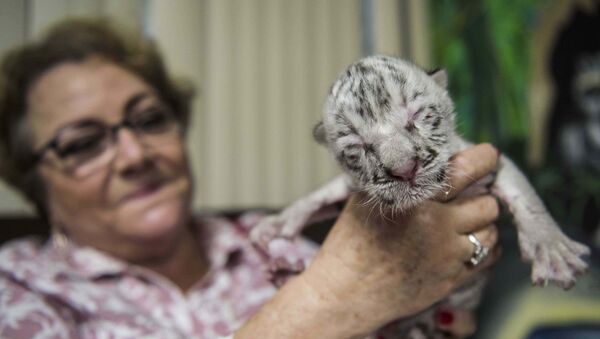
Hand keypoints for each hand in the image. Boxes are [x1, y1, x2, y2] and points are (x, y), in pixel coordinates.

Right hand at [301, 143, 500, 336]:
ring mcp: (447, 256)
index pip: (467, 169)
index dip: (484, 158)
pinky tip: (464, 243)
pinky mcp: (451, 280)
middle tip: (468, 195)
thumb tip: (429, 153)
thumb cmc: (352, 241)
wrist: (344, 291)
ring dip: (481, 224)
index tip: (487, 156)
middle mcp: (437, 226)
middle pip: (487, 203)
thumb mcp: (367, 197)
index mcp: (415, 199)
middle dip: (481, 196)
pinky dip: (480, 247)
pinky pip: (485, 258)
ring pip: (491, 232)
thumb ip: (400, 176)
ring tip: (462, 221)